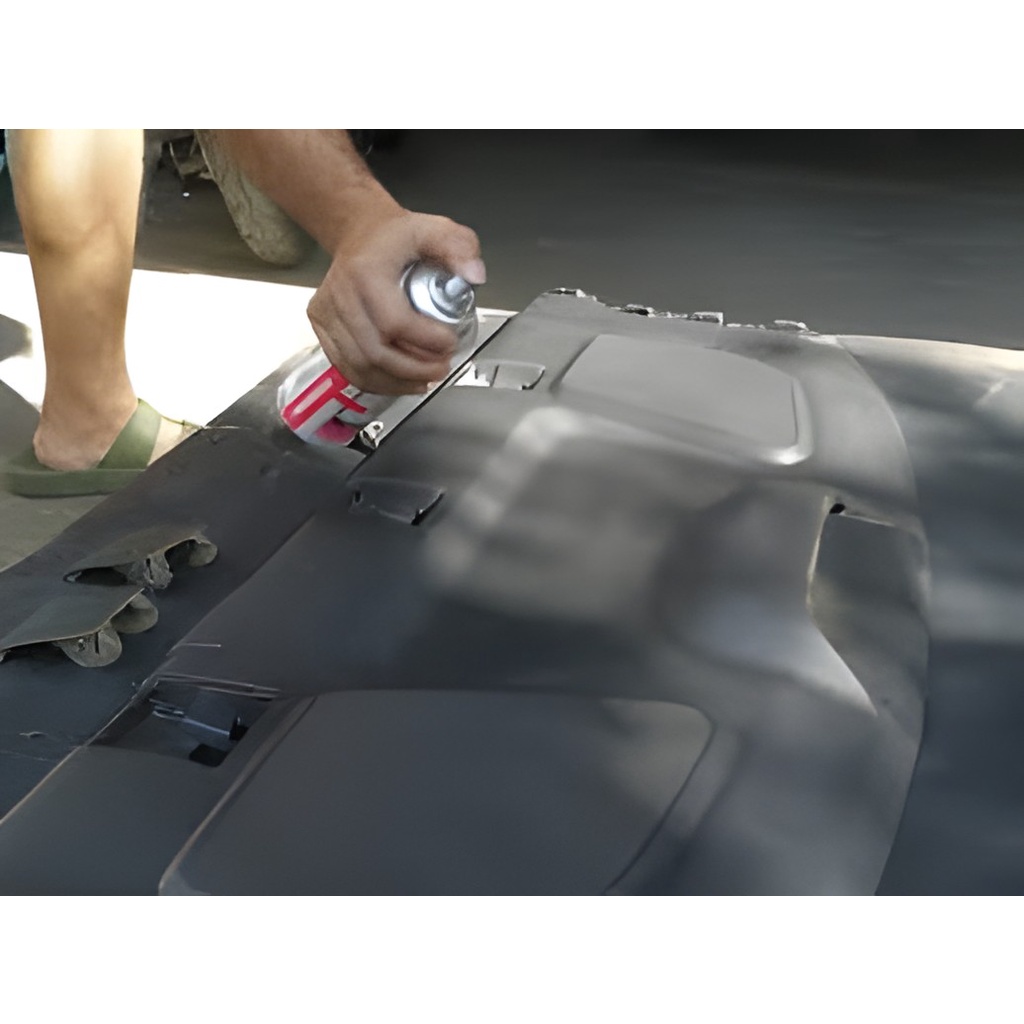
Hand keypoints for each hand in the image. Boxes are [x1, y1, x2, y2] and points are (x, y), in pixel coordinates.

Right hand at [307, 207, 485, 394]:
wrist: (359, 233)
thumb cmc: (396, 237)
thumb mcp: (434, 229)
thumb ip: (460, 247)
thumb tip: (474, 275)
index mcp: (365, 272)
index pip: (394, 322)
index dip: (426, 341)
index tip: (450, 343)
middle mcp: (340, 294)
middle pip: (376, 352)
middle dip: (414, 369)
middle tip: (442, 368)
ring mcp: (326, 313)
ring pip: (361, 366)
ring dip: (397, 382)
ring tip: (425, 378)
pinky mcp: (321, 326)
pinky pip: (347, 367)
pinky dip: (377, 382)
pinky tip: (400, 382)